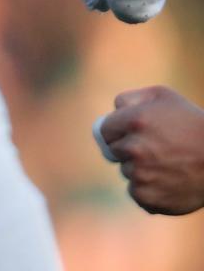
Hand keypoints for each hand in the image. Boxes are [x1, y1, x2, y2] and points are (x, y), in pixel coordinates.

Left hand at [93, 86, 203, 214]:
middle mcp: (134, 148)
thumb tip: (112, 112)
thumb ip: (129, 99)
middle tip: (156, 148)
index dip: (118, 132)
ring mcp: (141, 175)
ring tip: (167, 165)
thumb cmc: (192, 124)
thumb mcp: (163, 97)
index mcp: (134, 121)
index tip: (132, 134)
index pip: (103, 130)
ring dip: (140, 169)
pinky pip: (136, 192)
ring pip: (127, 172)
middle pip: (113, 152)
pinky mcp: (148, 198)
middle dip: (129, 149)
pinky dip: (148, 189)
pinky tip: (168, 181)